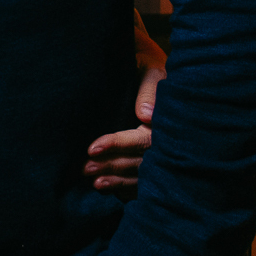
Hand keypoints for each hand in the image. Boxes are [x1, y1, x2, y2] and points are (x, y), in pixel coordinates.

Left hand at [86, 12, 163, 193]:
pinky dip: (128, 188)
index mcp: (170, 120)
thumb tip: (146, 116)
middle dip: (113, 166)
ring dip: (118, 180)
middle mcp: (171, 140)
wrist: (148, 64)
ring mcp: (167, 153)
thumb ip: (149, 89)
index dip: (118, 145)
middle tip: (85, 169)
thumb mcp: (149, 69)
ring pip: (143, 174)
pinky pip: (146, 181)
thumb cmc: (146, 65)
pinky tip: (111, 191)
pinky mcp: (159, 160)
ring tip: (93, 183)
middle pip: (142, 162)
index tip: (92, 148)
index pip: (144, 139)